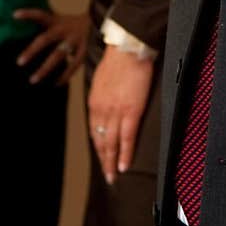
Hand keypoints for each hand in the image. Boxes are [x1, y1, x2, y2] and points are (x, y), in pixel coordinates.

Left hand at [14, 7, 86, 83]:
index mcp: (57, 21)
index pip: (41, 15)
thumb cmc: (74, 25)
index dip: (28, 14)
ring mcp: (75, 40)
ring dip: (45, 68)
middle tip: (19, 62)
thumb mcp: (61, 21)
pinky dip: (65, 75)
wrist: (102, 21)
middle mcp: (64, 29)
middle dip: (32, 51)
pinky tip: (56, 84)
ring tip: (33, 80)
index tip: (14, 15)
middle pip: (45, 39)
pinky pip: (74, 65)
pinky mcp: (85, 49)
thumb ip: (47, 27)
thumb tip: (25, 33)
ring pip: (57, 55)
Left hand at [88, 46, 154, 184]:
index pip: (94, 129)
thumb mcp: (102, 78)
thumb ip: (102, 95)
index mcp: (94, 102)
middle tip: (107, 176)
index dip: (98, 145)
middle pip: (100, 140)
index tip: (101, 156)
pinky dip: (124, 154)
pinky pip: (126, 138)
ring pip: (111, 143)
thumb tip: (105, 102)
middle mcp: (101, 110)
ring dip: (111, 162)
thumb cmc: (118, 59)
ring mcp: (115, 112)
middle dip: (103, 160)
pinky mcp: (130, 111)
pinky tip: (124, 165)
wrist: (127, 49)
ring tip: (113, 176)